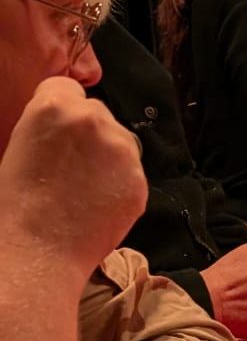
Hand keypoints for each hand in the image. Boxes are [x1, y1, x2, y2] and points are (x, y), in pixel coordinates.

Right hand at [0, 77, 145, 273]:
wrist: (33, 252)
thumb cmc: (10, 206)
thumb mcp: (15, 149)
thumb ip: (43, 129)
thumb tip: (57, 129)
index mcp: (53, 107)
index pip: (65, 88)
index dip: (59, 108)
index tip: (55, 130)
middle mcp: (94, 120)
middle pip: (96, 113)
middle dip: (86, 132)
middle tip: (67, 165)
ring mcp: (122, 150)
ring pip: (119, 141)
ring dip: (107, 156)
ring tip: (81, 188)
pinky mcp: (140, 180)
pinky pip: (131, 173)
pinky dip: (119, 184)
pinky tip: (97, 205)